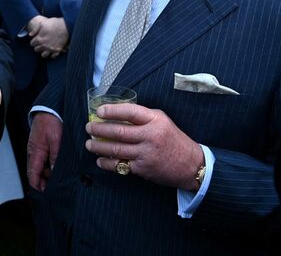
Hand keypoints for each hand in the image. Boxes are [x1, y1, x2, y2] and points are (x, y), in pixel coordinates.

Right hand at [27, 112, 61, 190]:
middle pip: (36, 172)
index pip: (32, 175)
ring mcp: (37, 148)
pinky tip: (59, 165)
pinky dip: (50, 164)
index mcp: (35, 152)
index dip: (38, 186)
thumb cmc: (51, 120)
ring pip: (40, 166)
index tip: (47, 193)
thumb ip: (56, 157)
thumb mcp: (57, 140)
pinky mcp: (42, 144)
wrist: (50, 106)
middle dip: (45, 181)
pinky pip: (44, 158)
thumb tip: (56, 172)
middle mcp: (34, 152)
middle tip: (58, 187)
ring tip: (61, 177)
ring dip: (48, 173)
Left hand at [28, 15, 67, 57]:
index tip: (36, 39)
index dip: (33, 41)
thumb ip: (35, 29)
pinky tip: (52, 50)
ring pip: (43, 55)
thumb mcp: (42, 24)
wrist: (66, 26)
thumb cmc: (54, 23)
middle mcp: (44, 46)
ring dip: (43, 51)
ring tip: (45, 48)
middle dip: (37, 46)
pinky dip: (52, 54)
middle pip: (36, 50)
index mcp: (39, 39)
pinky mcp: (57, 50)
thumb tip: (30, 35)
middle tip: (40, 43)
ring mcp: (51, 49)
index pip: (32, 44)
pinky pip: (53, 56)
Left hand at [84, 103, 203, 190]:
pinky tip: (100, 160)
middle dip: (100, 130)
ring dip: (99, 147)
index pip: (130, 112)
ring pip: (117, 149)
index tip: (99, 111)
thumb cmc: (173, 139)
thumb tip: (116, 112)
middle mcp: (150, 136)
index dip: (112, 111)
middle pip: (119, 132)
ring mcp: (146, 153)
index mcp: (155, 120)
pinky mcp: (143, 169)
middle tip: (89, 128)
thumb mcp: (162, 121)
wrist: (191, 164)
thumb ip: (142, 116)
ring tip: (89, 144)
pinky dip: (107, 163)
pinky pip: (121, 165)